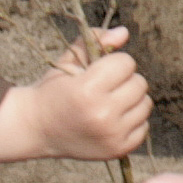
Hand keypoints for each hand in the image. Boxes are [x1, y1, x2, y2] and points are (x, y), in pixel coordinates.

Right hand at [0, 28, 150, 164]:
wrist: (37, 128)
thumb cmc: (54, 90)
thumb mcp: (69, 61)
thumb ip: (96, 41)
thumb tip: (124, 32)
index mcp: (87, 90)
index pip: (126, 63)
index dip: (114, 63)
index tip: (99, 71)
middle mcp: (102, 114)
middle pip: (139, 83)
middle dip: (124, 80)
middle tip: (104, 88)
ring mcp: (112, 135)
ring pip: (145, 104)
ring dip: (131, 100)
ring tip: (109, 102)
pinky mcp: (118, 150)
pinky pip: (144, 127)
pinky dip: (132, 121)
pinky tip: (113, 120)